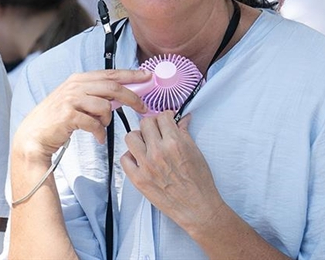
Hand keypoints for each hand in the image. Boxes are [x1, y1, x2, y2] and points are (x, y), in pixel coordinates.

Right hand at [12, 69, 150, 162]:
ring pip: (105, 106)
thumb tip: (122, 96)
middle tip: (143, 107)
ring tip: (101, 127)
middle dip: (132, 97)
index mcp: (79, 79)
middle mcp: (75, 86)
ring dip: (108, 120)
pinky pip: (94, 124)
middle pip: (112, 87)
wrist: (34, 135)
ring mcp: (71, 99)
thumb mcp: (76, 100)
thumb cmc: (57, 119)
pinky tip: (96, 137)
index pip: (110, 73)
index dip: (131, 74)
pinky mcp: (68, 115)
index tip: (147, 76)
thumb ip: (96, 95)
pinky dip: (99, 132)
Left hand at [121, 113, 224, 233]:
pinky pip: (124, 159)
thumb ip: (184, 133)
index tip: (166, 121)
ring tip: (146, 145)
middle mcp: (158, 151)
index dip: (165, 117)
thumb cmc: (200, 182)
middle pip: (145, 123)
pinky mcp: (138, 179)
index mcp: (174, 142)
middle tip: (157, 133)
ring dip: (139, 138)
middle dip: (152, 125)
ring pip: (130, 137)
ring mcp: (146, 165)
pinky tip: (140, 160)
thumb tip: (181, 119)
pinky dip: (131, 157)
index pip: (162, 117)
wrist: (197, 207)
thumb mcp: (196, 152)